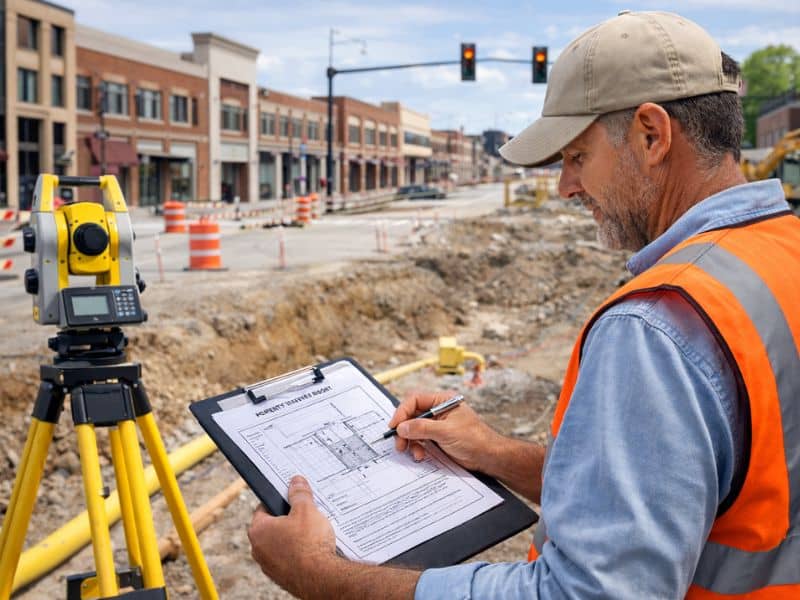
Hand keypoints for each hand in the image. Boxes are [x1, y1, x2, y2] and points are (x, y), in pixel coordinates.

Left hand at [248, 475, 336, 597]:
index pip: (264, 507)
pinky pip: (288, 558)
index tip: (291, 498)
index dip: (279, 500)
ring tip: (312, 533)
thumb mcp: (307, 510)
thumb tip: (296, 481)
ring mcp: (269, 566)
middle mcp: (258, 550)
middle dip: (288, 519)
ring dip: (293, 538)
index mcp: (258, 530)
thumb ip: (299, 494)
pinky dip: (298, 553)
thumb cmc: (310, 544)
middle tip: (305, 514)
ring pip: (280, 544)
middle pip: (272, 526)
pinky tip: (312, 549)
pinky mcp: (281, 577)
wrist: (321, 578)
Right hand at [388, 390, 501, 471]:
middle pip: (411, 415)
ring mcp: (437, 425)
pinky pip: (420, 440)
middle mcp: (438, 410)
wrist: (488, 457)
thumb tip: (402, 427)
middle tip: (400, 444)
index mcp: (442, 401)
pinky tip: (421, 455)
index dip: (402, 412)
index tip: (395, 426)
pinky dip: (417, 447)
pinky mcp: (437, 438)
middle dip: (404, 430)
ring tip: (414, 453)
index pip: (415, 400)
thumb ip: (422, 428)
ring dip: (410, 441)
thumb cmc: (474, 439)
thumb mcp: (446, 432)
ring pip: (414, 429)